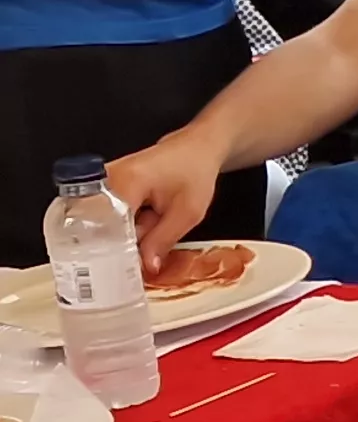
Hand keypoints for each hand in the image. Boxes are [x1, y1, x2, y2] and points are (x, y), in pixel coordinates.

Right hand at [104, 133, 220, 274]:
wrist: (193, 149)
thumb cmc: (194, 174)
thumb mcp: (187, 212)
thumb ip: (162, 241)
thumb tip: (144, 268)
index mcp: (124, 184)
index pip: (106, 228)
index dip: (116, 253)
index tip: (124, 272)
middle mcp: (104, 181)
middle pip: (99, 227)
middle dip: (121, 244)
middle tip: (146, 244)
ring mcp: (99, 183)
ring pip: (103, 224)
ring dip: (124, 233)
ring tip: (152, 222)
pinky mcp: (101, 187)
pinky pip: (106, 216)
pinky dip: (123, 225)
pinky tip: (145, 219)